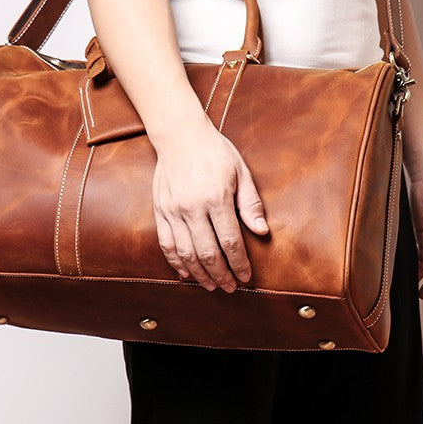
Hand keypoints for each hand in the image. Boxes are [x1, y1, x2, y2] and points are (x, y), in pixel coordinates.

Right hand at [151, 114, 268, 292]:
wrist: (180, 135)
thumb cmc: (215, 152)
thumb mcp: (241, 172)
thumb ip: (250, 203)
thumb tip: (262, 231)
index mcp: (216, 197)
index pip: (230, 241)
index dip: (239, 264)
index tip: (246, 277)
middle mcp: (192, 207)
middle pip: (208, 253)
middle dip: (221, 275)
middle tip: (231, 288)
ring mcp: (173, 210)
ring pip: (186, 254)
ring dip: (200, 275)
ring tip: (212, 286)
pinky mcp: (160, 210)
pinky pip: (166, 244)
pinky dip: (176, 263)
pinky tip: (187, 274)